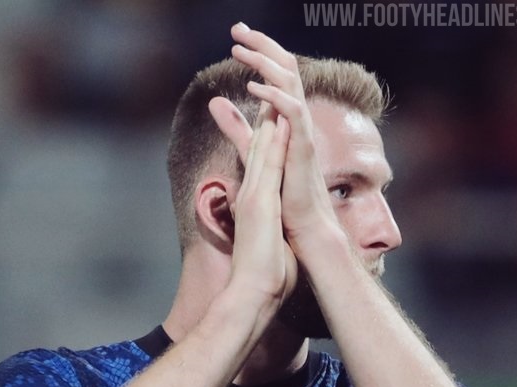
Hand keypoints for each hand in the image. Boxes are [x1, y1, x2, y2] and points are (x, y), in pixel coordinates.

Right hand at [208, 98, 296, 314]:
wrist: (254, 293)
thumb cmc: (266, 279)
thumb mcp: (268, 249)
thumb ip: (267, 238)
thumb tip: (271, 241)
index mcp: (256, 206)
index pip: (261, 168)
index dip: (264, 141)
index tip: (269, 119)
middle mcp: (252, 196)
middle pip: (257, 152)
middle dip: (262, 121)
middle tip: (264, 90)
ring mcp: (254, 197)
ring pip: (260, 150)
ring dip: (266, 120)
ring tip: (270, 91)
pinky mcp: (260, 202)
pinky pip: (267, 163)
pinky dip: (272, 140)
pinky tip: (278, 118)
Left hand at [228, 23, 337, 247]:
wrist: (301, 227)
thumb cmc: (283, 195)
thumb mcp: (253, 150)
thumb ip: (237, 127)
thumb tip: (214, 102)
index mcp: (287, 118)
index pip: (277, 74)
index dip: (259, 52)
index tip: (238, 36)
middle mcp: (297, 120)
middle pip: (286, 68)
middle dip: (262, 45)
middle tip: (238, 29)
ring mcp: (302, 132)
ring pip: (289, 83)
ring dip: (264, 63)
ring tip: (240, 50)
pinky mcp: (302, 148)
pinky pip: (292, 112)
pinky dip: (274, 96)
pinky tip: (253, 87)